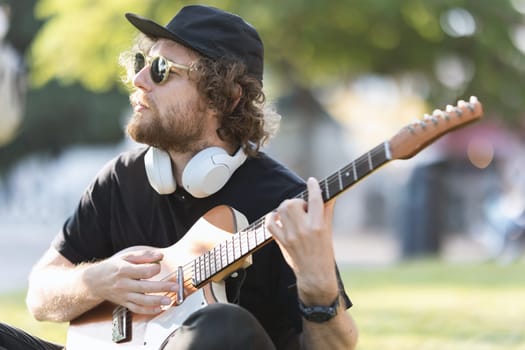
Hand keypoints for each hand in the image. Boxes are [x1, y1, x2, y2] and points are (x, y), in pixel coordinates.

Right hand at [84, 249, 178, 313]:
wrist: (95, 282)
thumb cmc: (112, 267)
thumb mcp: (126, 257)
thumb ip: (144, 255)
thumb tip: (160, 256)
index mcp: (124, 270)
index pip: (144, 271)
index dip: (155, 269)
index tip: (158, 267)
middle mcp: (124, 284)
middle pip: (146, 287)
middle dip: (163, 287)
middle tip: (176, 287)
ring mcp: (124, 295)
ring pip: (142, 301)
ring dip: (157, 301)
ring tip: (169, 300)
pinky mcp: (124, 303)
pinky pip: (137, 309)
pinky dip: (149, 310)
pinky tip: (159, 308)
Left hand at [266, 177, 338, 303]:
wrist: (315, 275)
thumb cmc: (324, 253)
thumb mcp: (329, 232)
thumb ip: (327, 212)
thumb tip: (329, 196)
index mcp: (319, 226)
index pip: (315, 200)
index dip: (313, 187)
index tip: (312, 181)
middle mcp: (304, 230)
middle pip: (292, 203)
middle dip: (296, 202)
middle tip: (302, 210)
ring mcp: (291, 236)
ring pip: (281, 210)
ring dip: (285, 208)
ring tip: (293, 215)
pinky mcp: (282, 242)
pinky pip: (270, 224)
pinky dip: (272, 218)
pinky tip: (278, 219)